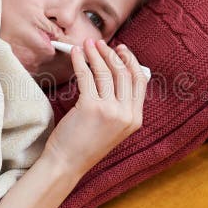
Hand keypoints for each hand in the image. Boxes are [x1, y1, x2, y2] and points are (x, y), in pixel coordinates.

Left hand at [41, 38, 147, 179]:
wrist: (67, 164)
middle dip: (112, 54)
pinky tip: (76, 53)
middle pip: (124, 73)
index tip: (121, 50)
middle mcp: (126, 114)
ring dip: (96, 54)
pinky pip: (86, 76)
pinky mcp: (90, 107)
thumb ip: (119, 105)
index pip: (140, 81)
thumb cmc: (85, 144)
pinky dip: (80, 61)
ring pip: (105, 72)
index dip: (131, 62)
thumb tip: (115, 72)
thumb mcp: (113, 127)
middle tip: (101, 44)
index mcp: (135, 119)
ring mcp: (110, 111)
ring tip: (88, 45)